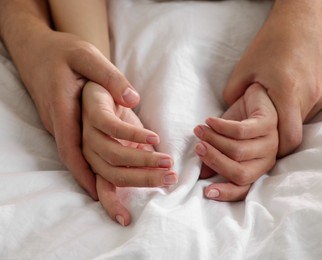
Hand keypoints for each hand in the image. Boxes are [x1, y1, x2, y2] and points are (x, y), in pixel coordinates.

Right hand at [12, 30, 139, 198]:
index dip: (83, 173)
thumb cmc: (62, 51)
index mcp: (62, 108)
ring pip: (79, 159)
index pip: (71, 147)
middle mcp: (59, 123)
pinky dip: (94, 167)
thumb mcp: (87, 55)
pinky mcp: (65, 125)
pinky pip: (79, 150)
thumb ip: (109, 76)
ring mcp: (60, 126)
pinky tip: (111, 176)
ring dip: (100, 178)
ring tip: (122, 202)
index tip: (99, 194)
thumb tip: (133, 98)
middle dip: (102, 182)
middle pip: (79, 159)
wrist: (37, 48)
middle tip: (124, 206)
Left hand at [82, 82, 176, 225]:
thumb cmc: (119, 119)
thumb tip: (165, 177)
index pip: (104, 188)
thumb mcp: (132, 145)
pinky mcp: (94, 113)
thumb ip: (142, 161)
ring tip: (168, 161)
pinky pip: (113, 128)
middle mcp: (90, 152)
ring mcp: (89, 133)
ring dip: (144, 160)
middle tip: (170, 178)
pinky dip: (136, 135)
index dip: (113, 205)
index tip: (127, 220)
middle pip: (115, 174)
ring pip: (114, 154)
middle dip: (145, 179)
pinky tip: (154, 138)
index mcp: (99, 163)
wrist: (103, 87)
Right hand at [194, 83, 277, 200]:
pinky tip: (210, 121)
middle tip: (198, 148)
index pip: (243, 188)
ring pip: (238, 151)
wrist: (255, 95)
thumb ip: (215, 158)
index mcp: (257, 168)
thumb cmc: (239, 122)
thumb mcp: (224, 142)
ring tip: (199, 130)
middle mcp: (267, 159)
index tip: (205, 191)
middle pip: (240, 172)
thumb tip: (201, 175)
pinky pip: (241, 131)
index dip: (226, 192)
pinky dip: (221, 127)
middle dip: (215, 162)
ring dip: (214, 140)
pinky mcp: (269, 123)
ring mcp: (270, 142)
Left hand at [223, 2, 321, 156]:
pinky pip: (319, 105)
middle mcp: (312, 93)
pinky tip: (295, 89)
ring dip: (293, 117)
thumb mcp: (243, 70)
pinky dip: (305, 105)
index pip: (289, 139)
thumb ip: (234, 100)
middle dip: (282, 135)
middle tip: (269, 128)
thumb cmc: (269, 43)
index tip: (266, 148)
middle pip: (298, 131)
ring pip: (308, 119)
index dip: (278, 149)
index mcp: (287, 91)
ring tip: (281, 100)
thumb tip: (231, 123)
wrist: (303, 16)